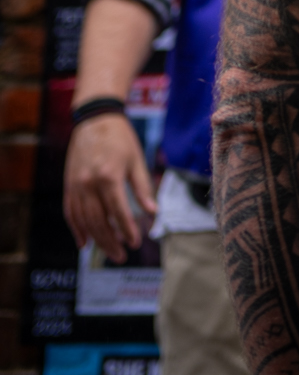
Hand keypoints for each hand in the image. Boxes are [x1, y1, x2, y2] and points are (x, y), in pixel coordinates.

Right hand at [63, 112, 157, 262]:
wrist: (95, 118)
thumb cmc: (120, 138)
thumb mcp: (136, 160)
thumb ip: (143, 188)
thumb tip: (153, 213)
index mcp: (109, 177)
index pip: (118, 213)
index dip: (128, 230)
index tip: (136, 243)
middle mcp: (89, 184)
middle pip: (99, 222)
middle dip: (111, 242)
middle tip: (122, 256)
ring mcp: (75, 186)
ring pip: (84, 221)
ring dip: (96, 239)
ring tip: (109, 251)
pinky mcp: (68, 185)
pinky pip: (70, 213)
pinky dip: (76, 229)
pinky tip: (84, 243)